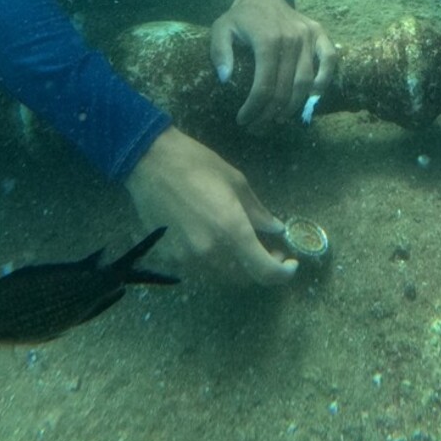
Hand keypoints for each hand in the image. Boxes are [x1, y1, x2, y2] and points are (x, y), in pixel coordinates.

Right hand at [125, 126, 295, 285]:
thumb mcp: (236, 181)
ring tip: (242, 244)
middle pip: (245, 278)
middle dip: (261, 267)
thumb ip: (258, 212)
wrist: (150, 162)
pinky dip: (215, 262)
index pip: (265, 271)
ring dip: (238, 266)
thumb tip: (276, 230)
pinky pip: (200, 269)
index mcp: (232, 230)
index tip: (290, 263)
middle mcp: (211, 252)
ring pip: (223, 277)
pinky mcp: (170, 257)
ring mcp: (187, 258)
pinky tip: (214, 240)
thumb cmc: (197, 164)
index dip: (283, 273)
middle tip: (269, 248)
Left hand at [210, 0, 337, 127]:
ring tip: (278, 118)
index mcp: (267, 38)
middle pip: (286, 88)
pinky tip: (311, 97)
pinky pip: (329, 60)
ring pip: (306, 81)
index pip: (264, 85)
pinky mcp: (320, 33)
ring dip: (294, 106)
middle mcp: (292, 38)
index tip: (243, 120)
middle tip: (258, 125)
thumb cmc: (241, 17)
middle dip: (270, 113)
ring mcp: (308, 35)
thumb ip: (220, 53)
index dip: (254, 108)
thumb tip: (225, 79)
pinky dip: (324, 81)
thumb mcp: (221, 30)